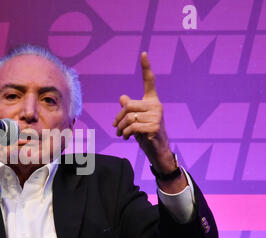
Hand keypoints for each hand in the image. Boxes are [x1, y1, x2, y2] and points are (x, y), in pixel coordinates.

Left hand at [113, 52, 174, 173]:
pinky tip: (127, 138)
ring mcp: (157, 116)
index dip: (146, 67)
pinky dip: (125, 134)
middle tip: (116, 127)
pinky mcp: (154, 127)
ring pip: (128, 118)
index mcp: (152, 101)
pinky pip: (132, 127)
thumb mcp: (136, 119)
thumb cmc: (146, 132)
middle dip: (118, 118)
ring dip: (121, 128)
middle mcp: (156, 106)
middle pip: (128, 106)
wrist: (156, 149)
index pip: (149, 81)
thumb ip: (130, 108)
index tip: (143, 53)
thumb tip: (122, 97)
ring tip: (122, 134)